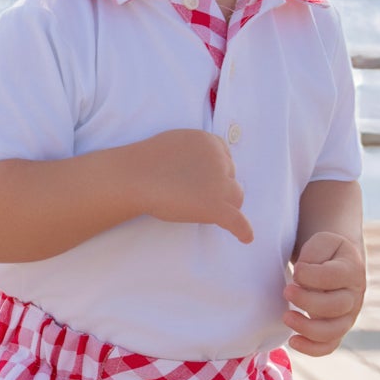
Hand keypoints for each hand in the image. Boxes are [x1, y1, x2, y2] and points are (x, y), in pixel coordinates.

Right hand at [136, 130, 253, 244]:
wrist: (133, 176)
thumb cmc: (147, 161)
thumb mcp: (177, 142)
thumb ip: (196, 151)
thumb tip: (204, 167)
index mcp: (210, 141)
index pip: (225, 159)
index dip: (213, 172)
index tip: (197, 179)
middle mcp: (220, 159)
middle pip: (231, 179)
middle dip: (216, 187)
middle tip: (190, 193)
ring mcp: (219, 183)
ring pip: (236, 198)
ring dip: (223, 203)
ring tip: (197, 208)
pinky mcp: (214, 206)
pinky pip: (236, 220)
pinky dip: (242, 230)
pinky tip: (245, 238)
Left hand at [284, 232, 365, 354]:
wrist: (337, 262)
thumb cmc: (325, 252)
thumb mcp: (322, 241)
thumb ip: (314, 254)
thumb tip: (303, 278)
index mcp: (352, 270)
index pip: (336, 277)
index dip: (312, 276)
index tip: (297, 270)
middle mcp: (354, 296)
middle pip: (337, 306)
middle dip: (308, 301)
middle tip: (287, 291)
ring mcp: (348, 315)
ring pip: (334, 331)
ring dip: (308, 327)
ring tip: (286, 316)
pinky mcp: (337, 329)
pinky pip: (330, 346)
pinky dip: (312, 348)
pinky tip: (293, 341)